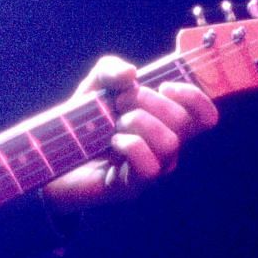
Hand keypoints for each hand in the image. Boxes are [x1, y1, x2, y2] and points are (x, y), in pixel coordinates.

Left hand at [42, 55, 218, 215]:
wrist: (52, 156)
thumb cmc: (83, 121)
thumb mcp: (95, 86)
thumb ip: (111, 70)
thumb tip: (131, 73)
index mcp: (165, 123)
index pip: (205, 116)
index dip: (194, 98)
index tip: (164, 86)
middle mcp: (165, 148)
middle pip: (183, 122)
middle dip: (147, 101)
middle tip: (119, 101)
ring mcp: (151, 170)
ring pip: (169, 143)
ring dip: (138, 123)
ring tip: (114, 124)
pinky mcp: (133, 187)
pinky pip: (149, 166)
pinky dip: (129, 145)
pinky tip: (112, 142)